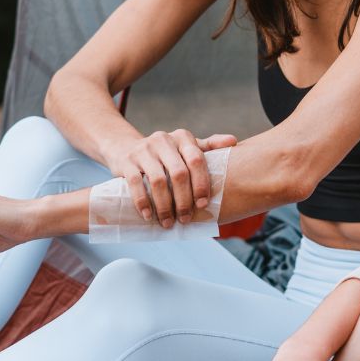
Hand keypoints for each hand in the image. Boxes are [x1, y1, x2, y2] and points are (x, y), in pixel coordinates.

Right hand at [103, 130, 236, 228]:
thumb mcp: (186, 147)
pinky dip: (143, 202)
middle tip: (186, 219)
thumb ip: (209, 146)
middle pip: (179, 174)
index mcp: (183, 138)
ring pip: (158, 181)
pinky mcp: (127, 161)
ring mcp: (144, 149)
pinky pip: (136, 183)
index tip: (203, 205)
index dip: (202, 184)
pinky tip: (148, 216)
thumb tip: (234, 141)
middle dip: (184, 200)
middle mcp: (164, 140)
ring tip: (167, 222)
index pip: (197, 160)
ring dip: (164, 206)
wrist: (126, 148)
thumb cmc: (165, 153)